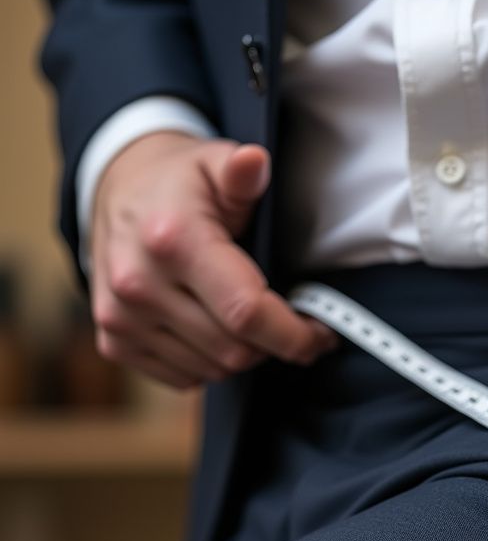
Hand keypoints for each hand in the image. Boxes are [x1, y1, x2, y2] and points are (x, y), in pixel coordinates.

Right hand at [89, 132, 336, 387]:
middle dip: (272, 342)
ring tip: (244, 318)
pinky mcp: (114, 341)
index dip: (294, 334)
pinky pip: (185, 377)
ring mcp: (121, 318)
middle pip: (235, 350)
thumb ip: (241, 173)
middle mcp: (139, 284)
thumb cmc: (179, 184)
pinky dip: (209, 363)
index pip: (247, 313)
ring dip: (242, 353)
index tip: (321, 335)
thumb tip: (254, 162)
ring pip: (214, 370)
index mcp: (173, 241)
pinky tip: (211, 327)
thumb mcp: (214, 163)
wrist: (113, 191)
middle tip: (285, 321)